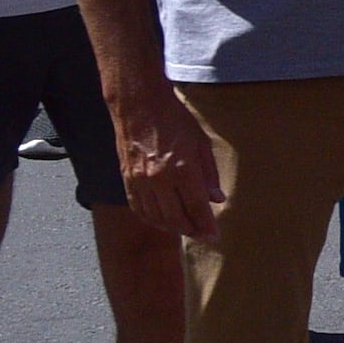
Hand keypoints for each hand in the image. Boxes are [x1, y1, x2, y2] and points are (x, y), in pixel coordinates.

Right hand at [109, 69, 223, 241]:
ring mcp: (139, 181)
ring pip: (156, 217)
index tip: (214, 237)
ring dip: (172, 228)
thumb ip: (209, 174)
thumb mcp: (201, 142)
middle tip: (202, 235)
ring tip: (185, 230)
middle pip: (176, 218)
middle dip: (191, 230)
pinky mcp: (126, 179)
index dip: (206, 225)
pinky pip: (139, 208)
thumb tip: (217, 199)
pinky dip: (151, 219)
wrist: (139, 105)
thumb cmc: (174, 120)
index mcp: (182, 169)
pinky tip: (161, 221)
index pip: (196, 207)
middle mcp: (159, 179)